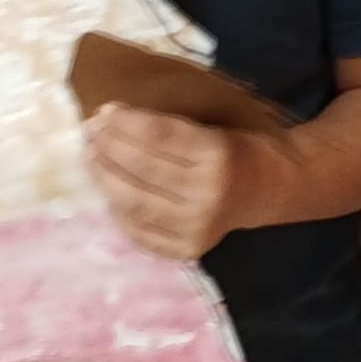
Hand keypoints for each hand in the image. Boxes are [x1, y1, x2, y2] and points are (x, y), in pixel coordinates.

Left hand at [87, 105, 236, 262]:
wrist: (269, 192)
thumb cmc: (237, 150)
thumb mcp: (212, 128)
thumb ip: (168, 129)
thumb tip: (111, 120)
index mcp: (218, 156)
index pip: (160, 137)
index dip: (127, 122)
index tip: (104, 111)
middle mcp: (207, 196)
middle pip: (143, 170)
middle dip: (110, 147)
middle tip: (90, 131)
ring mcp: (196, 229)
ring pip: (134, 203)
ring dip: (105, 177)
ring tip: (91, 156)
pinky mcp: (186, 250)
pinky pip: (138, 232)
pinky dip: (116, 210)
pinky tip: (108, 190)